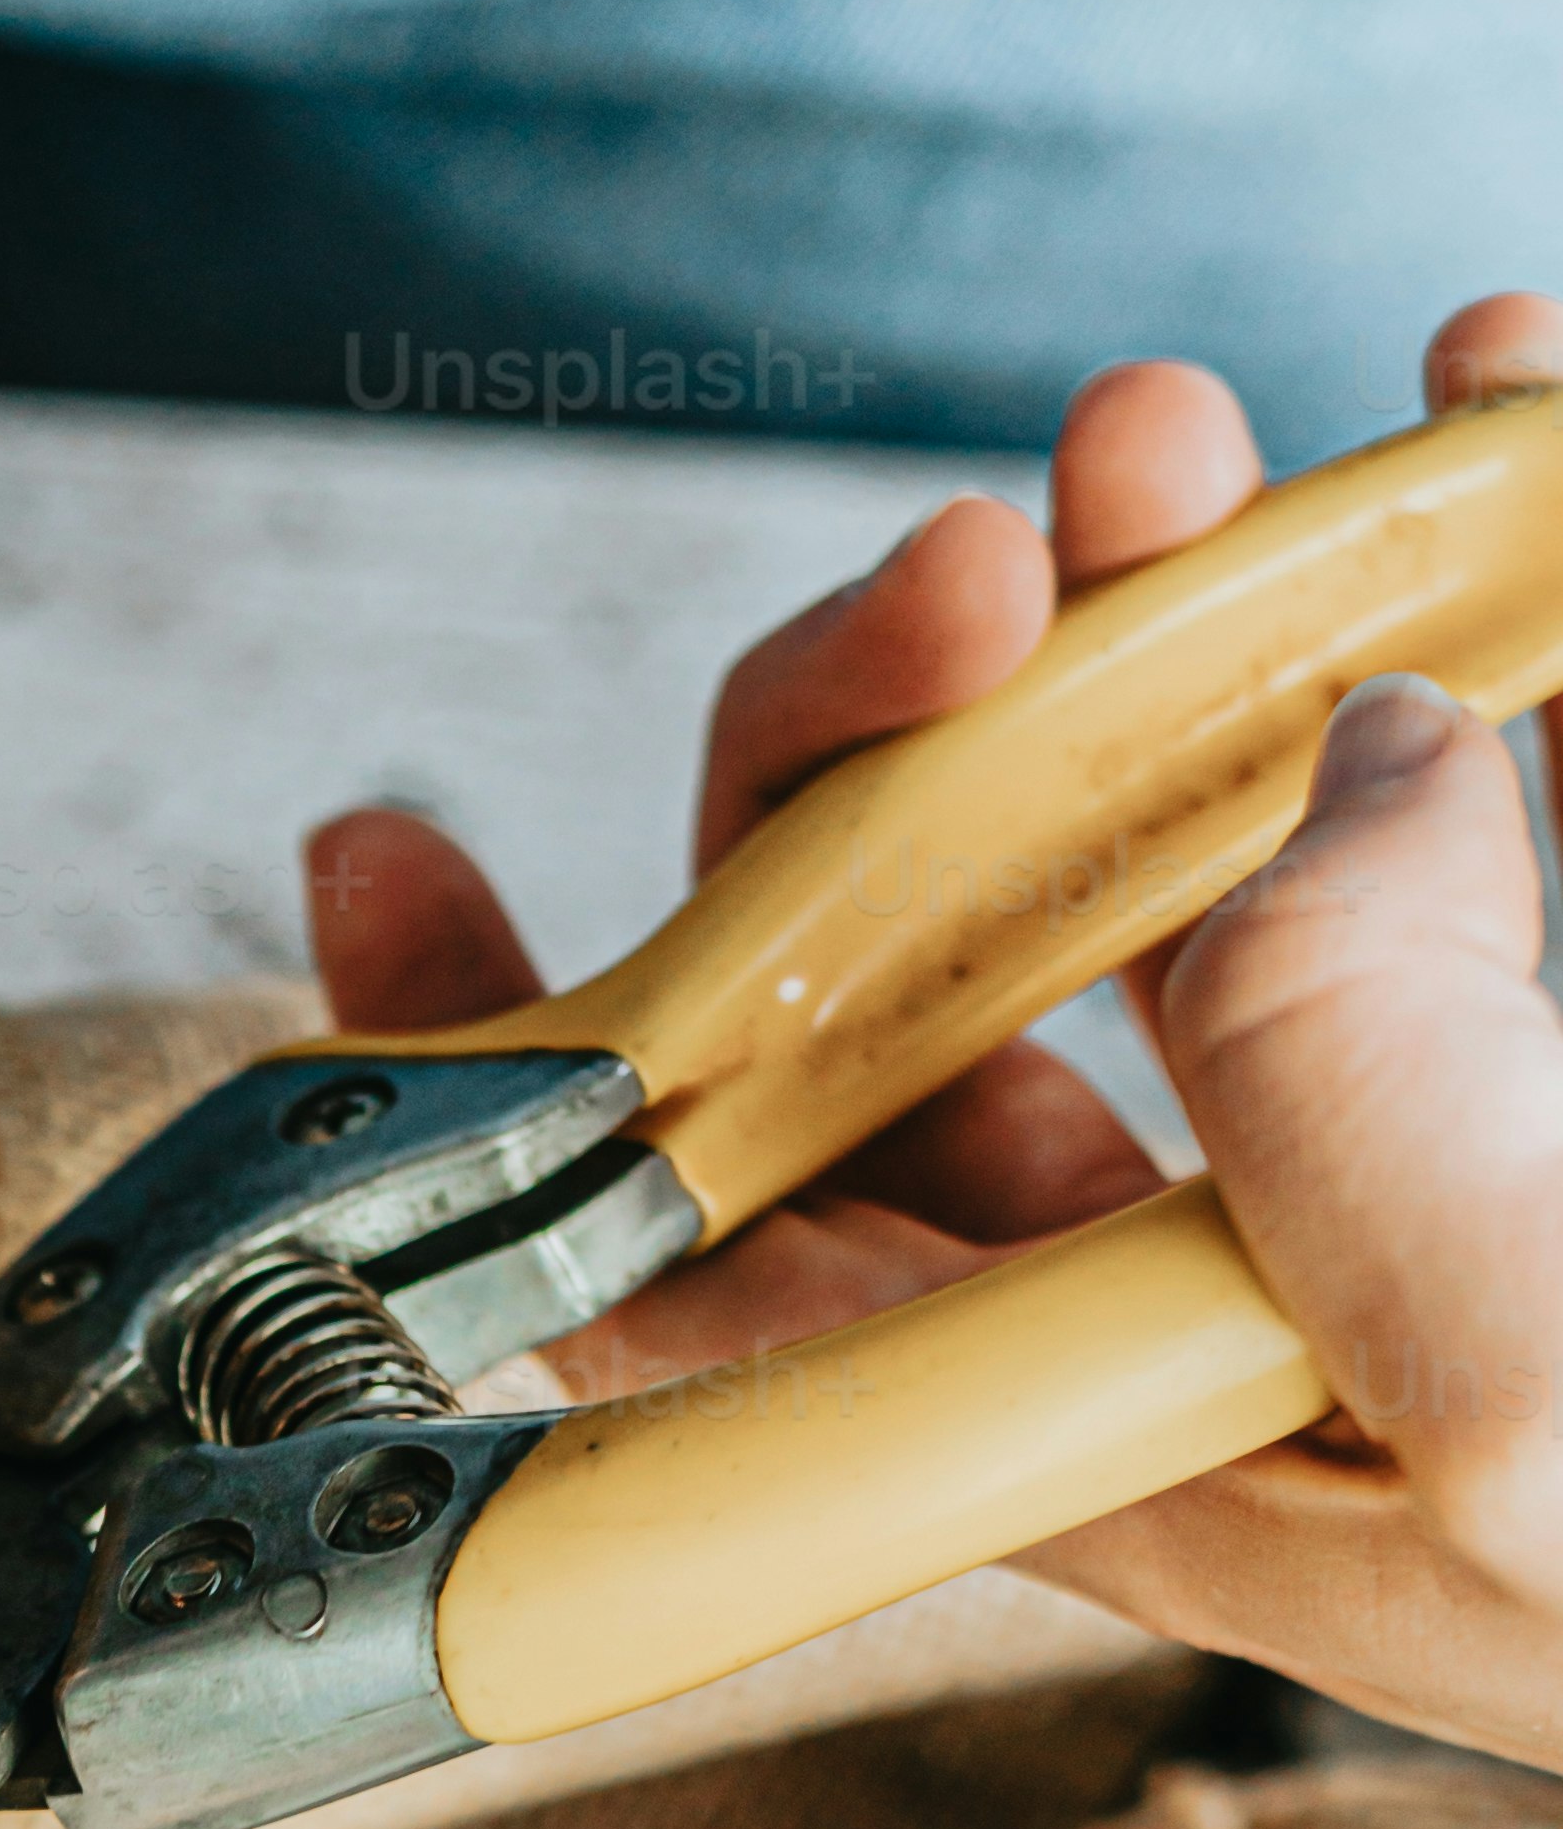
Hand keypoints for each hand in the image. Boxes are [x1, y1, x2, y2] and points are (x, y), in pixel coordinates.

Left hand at [303, 305, 1562, 1766]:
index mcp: (1117, 1425)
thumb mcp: (1553, 1430)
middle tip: (1002, 561)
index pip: (718, 1269)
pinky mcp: (1562, 962)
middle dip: (888, 742)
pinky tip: (1494, 398)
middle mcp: (1220, 1248)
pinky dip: (1468, 543)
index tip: (384, 854)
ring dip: (1148, 600)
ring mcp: (1413, 1083)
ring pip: (1172, 808)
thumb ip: (1373, 1140)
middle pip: (914, 973)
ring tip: (1190, 445)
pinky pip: (1468, 723)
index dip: (519, 1084)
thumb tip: (1314, 792)